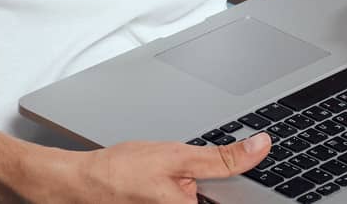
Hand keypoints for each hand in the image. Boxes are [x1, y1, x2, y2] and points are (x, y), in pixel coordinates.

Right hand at [47, 131, 271, 202]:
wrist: (85, 181)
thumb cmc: (122, 171)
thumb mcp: (179, 156)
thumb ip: (224, 157)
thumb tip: (261, 147)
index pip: (235, 199)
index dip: (235, 184)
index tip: (217, 171)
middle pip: (217, 198)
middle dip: (210, 184)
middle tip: (176, 176)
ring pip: (202, 197)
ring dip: (195, 186)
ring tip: (164, 180)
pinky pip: (187, 199)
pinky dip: (182, 188)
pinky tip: (160, 183)